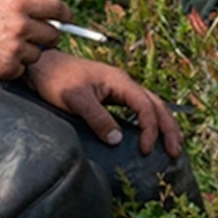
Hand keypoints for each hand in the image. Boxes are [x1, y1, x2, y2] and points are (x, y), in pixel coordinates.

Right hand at [0, 0, 66, 81]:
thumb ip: (23, 4)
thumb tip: (48, 12)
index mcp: (20, 4)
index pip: (56, 8)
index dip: (65, 14)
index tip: (67, 19)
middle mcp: (21, 25)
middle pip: (53, 35)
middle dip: (46, 37)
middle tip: (32, 38)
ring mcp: (16, 47)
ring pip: (38, 54)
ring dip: (27, 53)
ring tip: (6, 47)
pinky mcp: (9, 66)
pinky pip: (22, 68)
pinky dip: (13, 66)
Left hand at [25, 48, 182, 157]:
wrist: (41, 66)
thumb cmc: (56, 79)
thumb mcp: (76, 99)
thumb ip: (97, 118)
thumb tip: (117, 139)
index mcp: (119, 81)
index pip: (145, 106)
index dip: (150, 129)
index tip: (146, 150)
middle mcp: (123, 84)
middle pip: (156, 105)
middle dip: (169, 128)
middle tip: (176, 151)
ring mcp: (118, 89)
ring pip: (150, 106)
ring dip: (163, 125)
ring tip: (171, 145)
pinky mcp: (110, 96)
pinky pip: (138, 108)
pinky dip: (149, 121)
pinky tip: (149, 134)